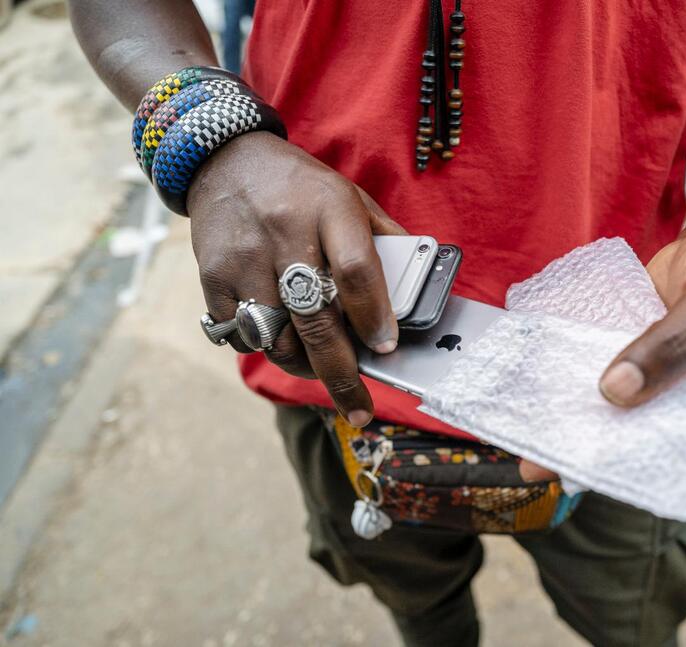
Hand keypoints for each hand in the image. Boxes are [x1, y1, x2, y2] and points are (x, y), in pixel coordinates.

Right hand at [187, 132, 405, 426]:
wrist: (226, 160)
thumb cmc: (302, 188)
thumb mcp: (351, 198)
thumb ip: (386, 243)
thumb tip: (418, 296)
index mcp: (330, 209)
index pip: (357, 271)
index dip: (374, 316)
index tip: (386, 349)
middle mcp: (285, 233)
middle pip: (315, 320)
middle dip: (341, 374)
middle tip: (360, 409)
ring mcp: (244, 258)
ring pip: (277, 338)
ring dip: (303, 366)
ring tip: (321, 370)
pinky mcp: (212, 276)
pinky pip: (240, 335)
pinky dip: (264, 348)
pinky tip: (280, 339)